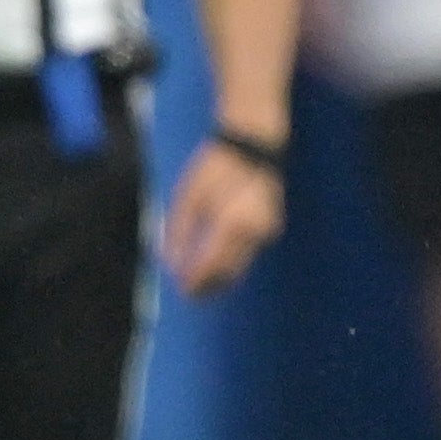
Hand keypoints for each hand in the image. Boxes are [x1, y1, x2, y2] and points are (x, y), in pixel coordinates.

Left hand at [160, 139, 283, 298]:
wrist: (254, 143)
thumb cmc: (216, 167)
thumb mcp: (188, 197)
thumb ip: (178, 232)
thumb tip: (170, 264)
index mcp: (232, 222)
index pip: (212, 264)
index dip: (197, 282)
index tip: (184, 292)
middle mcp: (254, 231)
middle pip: (230, 271)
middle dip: (210, 286)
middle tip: (190, 295)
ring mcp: (267, 230)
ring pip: (241, 265)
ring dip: (221, 278)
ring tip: (199, 284)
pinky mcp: (270, 228)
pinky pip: (248, 253)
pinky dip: (232, 263)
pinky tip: (215, 265)